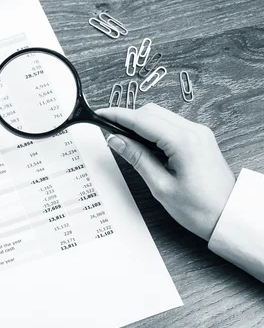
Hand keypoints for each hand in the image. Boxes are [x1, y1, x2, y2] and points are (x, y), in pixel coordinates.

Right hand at [96, 103, 235, 240]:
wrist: (227, 215)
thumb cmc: (199, 208)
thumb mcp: (160, 186)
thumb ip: (137, 158)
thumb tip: (116, 141)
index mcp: (183, 142)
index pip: (142, 120)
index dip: (118, 115)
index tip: (100, 115)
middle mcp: (194, 131)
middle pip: (151, 112)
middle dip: (127, 118)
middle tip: (107, 129)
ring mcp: (199, 133)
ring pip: (161, 116)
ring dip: (140, 124)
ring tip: (122, 139)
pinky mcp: (200, 139)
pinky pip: (171, 125)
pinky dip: (153, 130)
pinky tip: (142, 144)